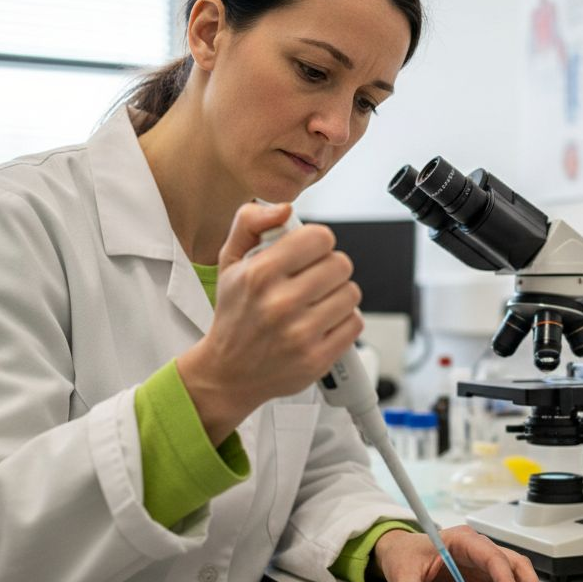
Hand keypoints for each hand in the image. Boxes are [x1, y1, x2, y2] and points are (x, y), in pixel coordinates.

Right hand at [178, 202, 361, 439]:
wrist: (228, 373)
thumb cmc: (234, 314)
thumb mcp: (229, 262)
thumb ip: (251, 222)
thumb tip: (284, 208)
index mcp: (260, 274)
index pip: (320, 238)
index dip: (318, 242)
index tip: (309, 253)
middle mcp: (280, 304)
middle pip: (341, 264)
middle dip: (329, 268)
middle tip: (313, 280)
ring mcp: (300, 335)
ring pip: (351, 293)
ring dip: (338, 295)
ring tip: (316, 303)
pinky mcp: (317, 359)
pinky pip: (354, 323)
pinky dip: (343, 321)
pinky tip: (322, 323)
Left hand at [372, 525, 554, 581]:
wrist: (401, 552)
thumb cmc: (406, 553)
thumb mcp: (403, 570)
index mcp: (462, 540)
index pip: (491, 556)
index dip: (505, 578)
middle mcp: (477, 548)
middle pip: (511, 561)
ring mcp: (482, 562)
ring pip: (514, 570)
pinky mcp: (482, 576)